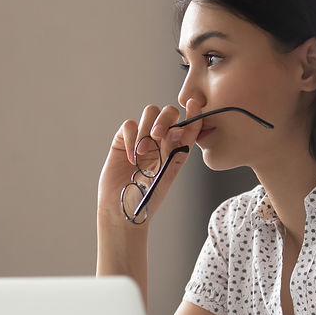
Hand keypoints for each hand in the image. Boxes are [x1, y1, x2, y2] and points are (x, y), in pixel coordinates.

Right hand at [96, 102, 202, 227]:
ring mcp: (142, 138)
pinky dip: (131, 138)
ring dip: (147, 128)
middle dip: (165, 119)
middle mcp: (161, 141)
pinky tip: (130, 157)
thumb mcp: (165, 176)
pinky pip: (129, 125)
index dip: (193, 113)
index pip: (188, 126)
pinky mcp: (123, 140)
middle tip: (158, 135)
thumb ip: (173, 152)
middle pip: (168, 112)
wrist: (121, 209)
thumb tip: (178, 130)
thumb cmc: (147, 198)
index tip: (194, 105)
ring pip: (149, 113)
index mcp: (177, 149)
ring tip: (142, 151)